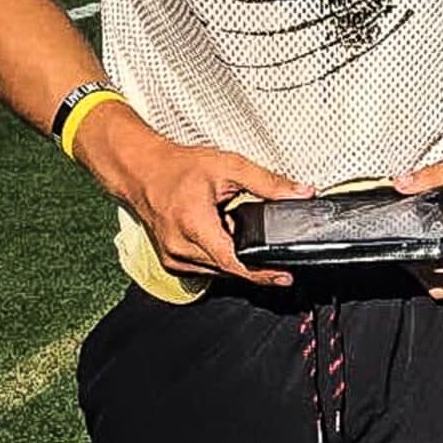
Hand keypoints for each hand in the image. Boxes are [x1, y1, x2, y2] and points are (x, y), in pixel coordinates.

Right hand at [75, 111, 304, 287]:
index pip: (234, 263)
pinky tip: (220, 236)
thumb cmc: (178, 167)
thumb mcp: (229, 166)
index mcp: (193, 225)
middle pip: (229, 268)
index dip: (262, 273)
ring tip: (233, 229)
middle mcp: (180, 247)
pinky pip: (205, 268)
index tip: (284, 276)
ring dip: (234, 257)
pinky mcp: (171, 262)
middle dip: (252, 259)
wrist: (141, 170)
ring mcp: (173, 258)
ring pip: (217, 270)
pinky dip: (218, 256)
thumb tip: (302, 193)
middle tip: (265, 242)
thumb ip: (268, 182)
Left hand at [392, 155, 442, 300]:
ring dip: (429, 273)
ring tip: (426, 249)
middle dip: (417, 258)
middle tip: (414, 236)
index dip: (411, 248)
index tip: (405, 234)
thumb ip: (435, 176)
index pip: (428, 256)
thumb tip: (404, 183)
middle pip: (432, 275)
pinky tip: (441, 262)